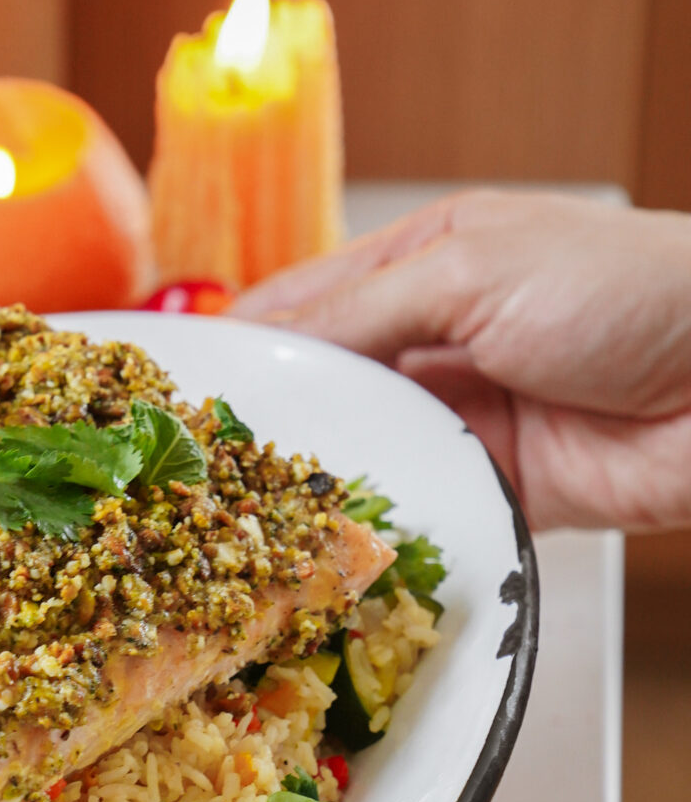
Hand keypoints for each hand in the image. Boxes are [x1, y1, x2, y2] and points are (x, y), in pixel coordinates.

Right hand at [232, 189, 690, 530]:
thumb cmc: (627, 289)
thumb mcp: (471, 269)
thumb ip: (361, 311)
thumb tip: (263, 341)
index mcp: (423, 262)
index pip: (302, 304)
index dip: (238, 342)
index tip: (174, 387)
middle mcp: (435, 341)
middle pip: (324, 387)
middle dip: (269, 421)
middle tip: (198, 464)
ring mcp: (465, 418)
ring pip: (362, 454)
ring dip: (320, 478)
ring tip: (249, 508)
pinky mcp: (496, 489)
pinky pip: (418, 511)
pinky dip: (379, 525)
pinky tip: (332, 539)